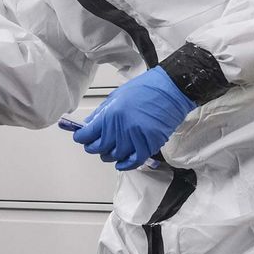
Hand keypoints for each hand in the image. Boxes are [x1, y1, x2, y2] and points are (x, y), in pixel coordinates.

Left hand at [73, 66, 194, 169]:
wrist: (171, 89)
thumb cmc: (146, 89)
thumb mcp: (116, 96)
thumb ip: (101, 113)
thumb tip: (88, 125)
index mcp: (110, 115)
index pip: (87, 135)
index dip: (81, 138)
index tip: (81, 137)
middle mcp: (121, 128)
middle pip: (99, 148)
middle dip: (94, 147)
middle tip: (95, 144)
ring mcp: (135, 138)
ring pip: (115, 156)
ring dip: (110, 155)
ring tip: (111, 149)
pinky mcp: (149, 144)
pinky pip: (133, 161)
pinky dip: (125, 164)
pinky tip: (121, 162)